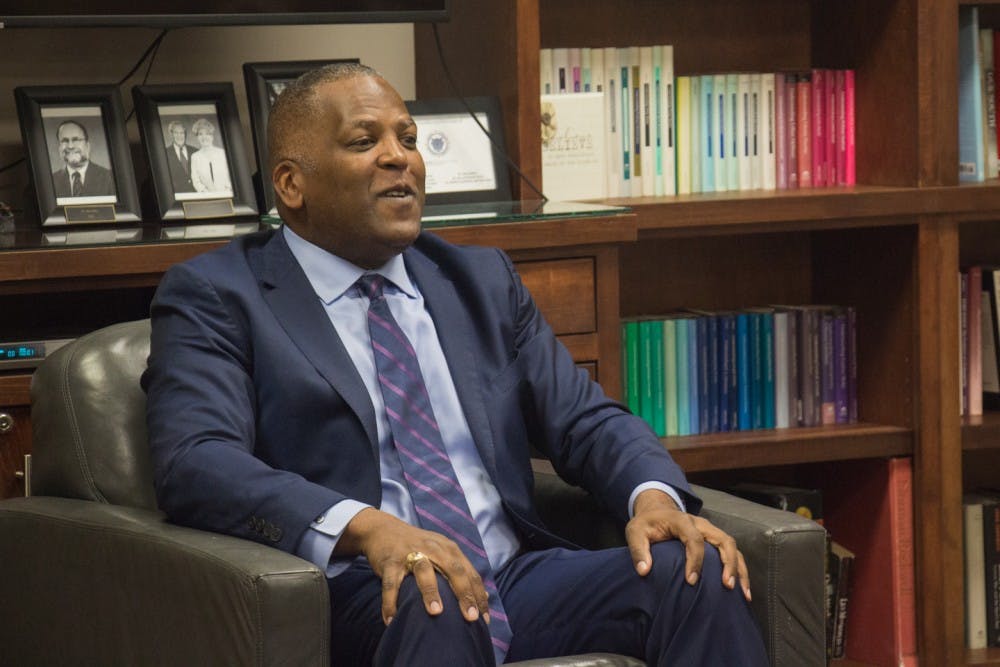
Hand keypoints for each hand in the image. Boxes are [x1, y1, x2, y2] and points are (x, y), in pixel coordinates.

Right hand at [336, 508, 490, 624]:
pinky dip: (390, 602)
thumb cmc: (417, 546)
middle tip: (471, 617)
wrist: (383, 529)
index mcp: (449, 549)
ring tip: (436, 613)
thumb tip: (483, 597)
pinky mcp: (390, 561)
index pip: (469, 573)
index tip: (484, 619)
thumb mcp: (442, 552)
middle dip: (464, 594)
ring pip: (424, 572)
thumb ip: (461, 571)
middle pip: (453, 570)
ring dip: (431, 592)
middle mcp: (433, 549)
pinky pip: (391, 583)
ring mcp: (411, 553)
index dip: (478, 595)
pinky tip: (391, 620)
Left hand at [625, 489, 751, 601]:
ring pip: (732, 546)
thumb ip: (638, 550)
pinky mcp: (714, 540)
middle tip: (727, 585)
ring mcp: (710, 531)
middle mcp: (701, 524)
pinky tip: (742, 590)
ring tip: (743, 594)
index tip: (691, 581)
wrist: (656, 512)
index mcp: (681, 520)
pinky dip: (739, 570)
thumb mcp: (635, 532)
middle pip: (723, 540)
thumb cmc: (646, 524)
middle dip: (728, 563)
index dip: (695, 560)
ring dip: (739, 569)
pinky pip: (732, 552)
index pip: (694, 539)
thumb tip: (644, 571)